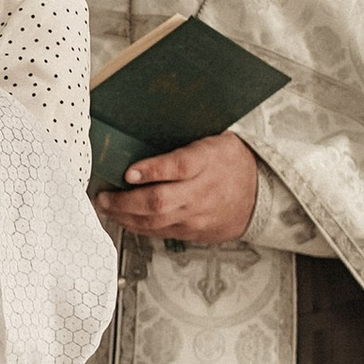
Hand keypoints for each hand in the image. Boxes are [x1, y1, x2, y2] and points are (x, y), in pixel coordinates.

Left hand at [96, 130, 257, 245]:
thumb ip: (184, 142)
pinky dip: (139, 227)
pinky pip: (162, 233)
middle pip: (160, 201)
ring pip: (156, 222)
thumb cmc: (231, 161)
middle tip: (103, 196)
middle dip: (125, 201)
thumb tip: (143, 130)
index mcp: (208, 161)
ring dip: (125, 216)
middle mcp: (202, 191)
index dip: (152, 170)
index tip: (128, 171)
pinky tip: (125, 219)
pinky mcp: (195, 232)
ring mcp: (199, 215)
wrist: (261, 195)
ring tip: (106, 208)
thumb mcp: (214, 139)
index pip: (179, 166)